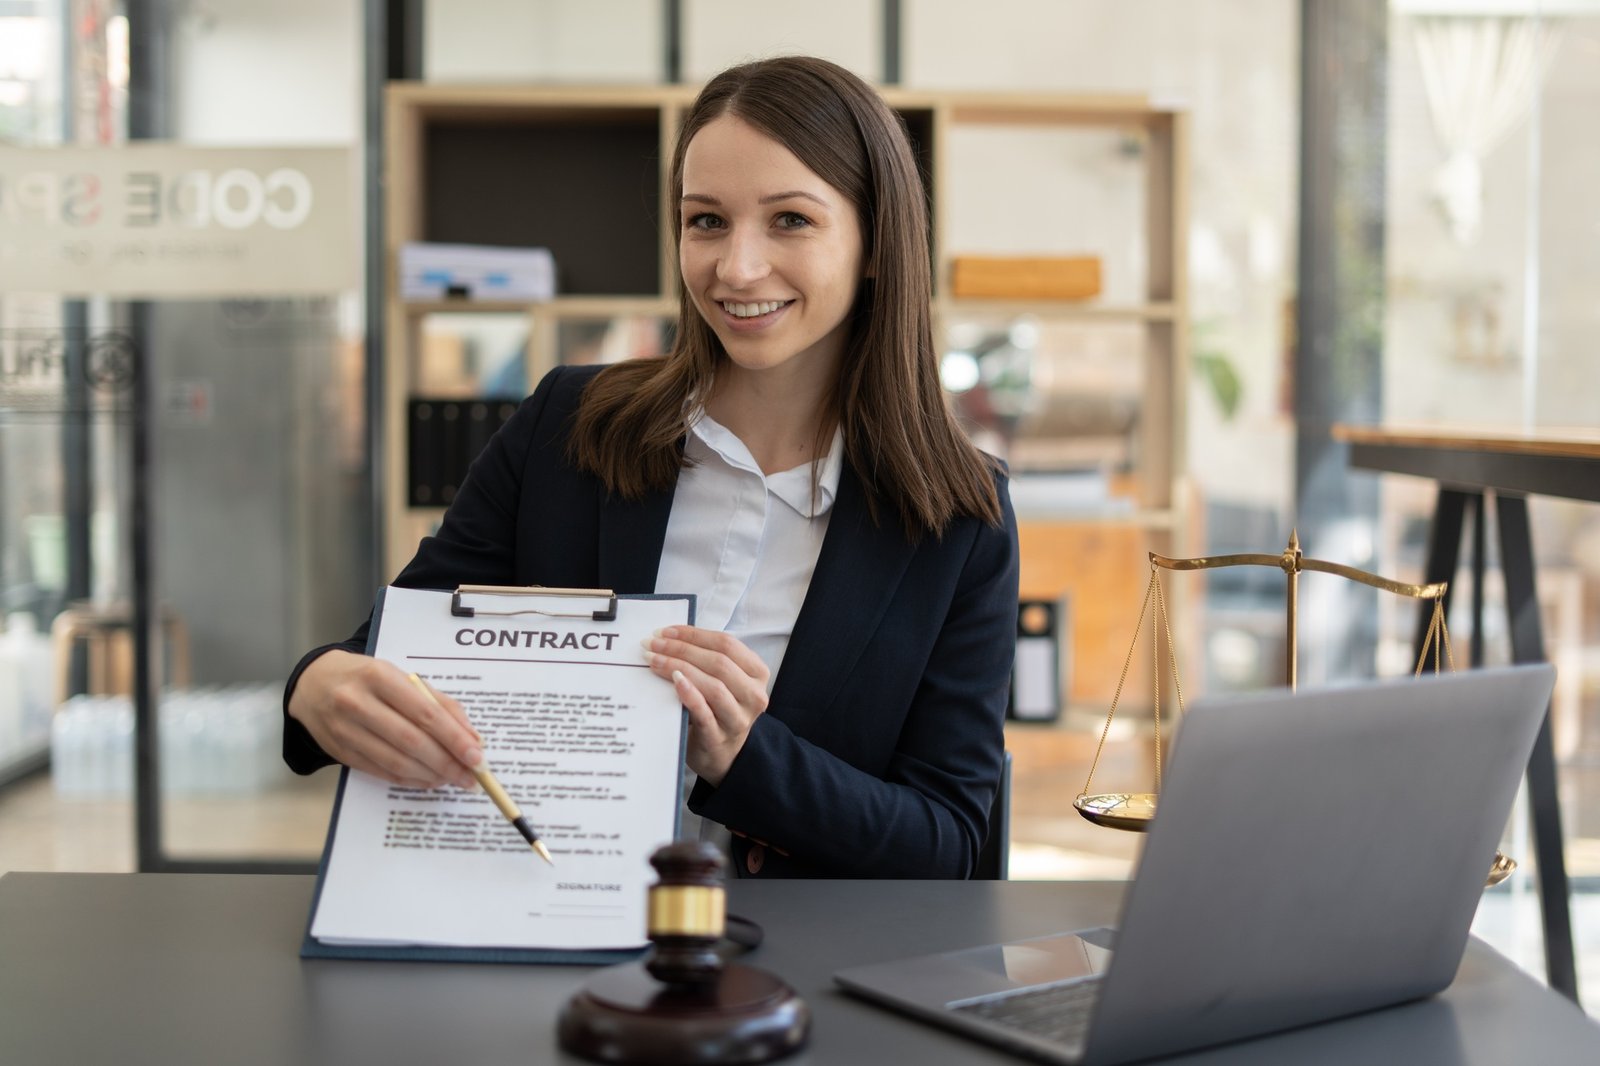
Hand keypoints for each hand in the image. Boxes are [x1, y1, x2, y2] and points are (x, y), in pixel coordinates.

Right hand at [287, 650, 482, 789]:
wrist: (314, 684)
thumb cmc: (368, 679)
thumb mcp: (400, 677)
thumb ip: (437, 703)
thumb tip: (470, 737)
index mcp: (379, 677)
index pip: (425, 713)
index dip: (454, 738)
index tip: (477, 756)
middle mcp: (358, 703)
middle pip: (412, 741)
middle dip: (447, 762)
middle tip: (471, 776)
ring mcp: (345, 730)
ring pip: (396, 762)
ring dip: (431, 775)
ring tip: (453, 779)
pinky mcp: (340, 752)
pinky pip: (381, 772)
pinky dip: (410, 779)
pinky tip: (429, 779)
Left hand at [643, 626, 769, 785]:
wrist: (722, 755)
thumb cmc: (718, 710)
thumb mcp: (723, 681)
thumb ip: (706, 659)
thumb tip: (669, 636)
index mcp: (757, 673)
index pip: (728, 644)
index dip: (695, 634)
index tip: (666, 631)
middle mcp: (753, 695)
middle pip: (719, 662)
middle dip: (682, 649)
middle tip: (653, 643)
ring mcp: (738, 718)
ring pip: (714, 686)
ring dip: (680, 667)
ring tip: (654, 660)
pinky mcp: (719, 738)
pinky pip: (705, 712)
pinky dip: (689, 694)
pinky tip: (674, 681)